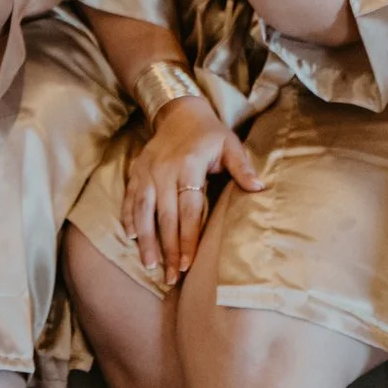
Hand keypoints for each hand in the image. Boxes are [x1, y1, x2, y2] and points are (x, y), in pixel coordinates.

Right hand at [121, 95, 263, 287]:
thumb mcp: (230, 143)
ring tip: (149, 264)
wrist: (179, 111)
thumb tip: (260, 187)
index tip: (187, 264)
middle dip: (167, 249)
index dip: (187, 238)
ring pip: (142, 211)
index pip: (188, 210)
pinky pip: (129, 198)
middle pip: (164, 217)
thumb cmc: (209, 133)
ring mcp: (147, 172)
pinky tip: (130, 237)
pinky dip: (128, 218)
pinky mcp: (136, 172)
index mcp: (189, 166)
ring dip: (145, 239)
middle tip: (170, 277)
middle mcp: (164, 171)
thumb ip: (242, 166)